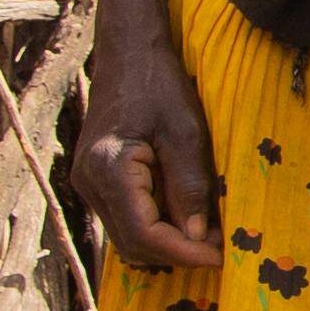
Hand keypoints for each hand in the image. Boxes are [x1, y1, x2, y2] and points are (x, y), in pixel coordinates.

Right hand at [73, 31, 222, 269]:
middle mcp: (88, 183)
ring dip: (167, 242)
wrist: (127, 54)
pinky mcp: (96, 180)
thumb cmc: (160, 85)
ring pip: (127, 235)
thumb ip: (190, 185)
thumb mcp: (186, 131)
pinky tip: (188, 217)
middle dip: (177, 252)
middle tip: (221, 248)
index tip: (221, 257)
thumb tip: (197, 236)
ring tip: (210, 235)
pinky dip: (156, 226)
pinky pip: (126, 217)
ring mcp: (87, 183)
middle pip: (132, 243)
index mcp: (108, 170)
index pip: (144, 233)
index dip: (184, 252)